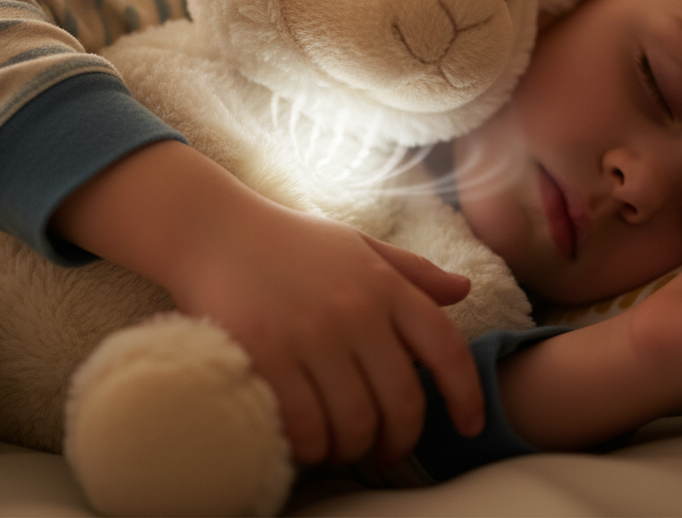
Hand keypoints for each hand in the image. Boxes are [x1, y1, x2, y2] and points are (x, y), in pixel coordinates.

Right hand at [51, 141, 483, 465]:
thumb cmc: (288, 241)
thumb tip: (463, 290)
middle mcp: (356, 310)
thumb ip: (411, 272)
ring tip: (342, 448)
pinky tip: (307, 444)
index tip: (469, 427)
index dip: (467, 395)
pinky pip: (304, 424)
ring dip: (352, 449)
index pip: (446, 348)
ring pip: (354, 422)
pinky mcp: (267, 354)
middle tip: (386, 451)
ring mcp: (311, 334)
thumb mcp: (356, 245)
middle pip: (402, 401)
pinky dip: (311, 447)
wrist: (212, 229)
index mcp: (385, 284)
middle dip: (400, 440)